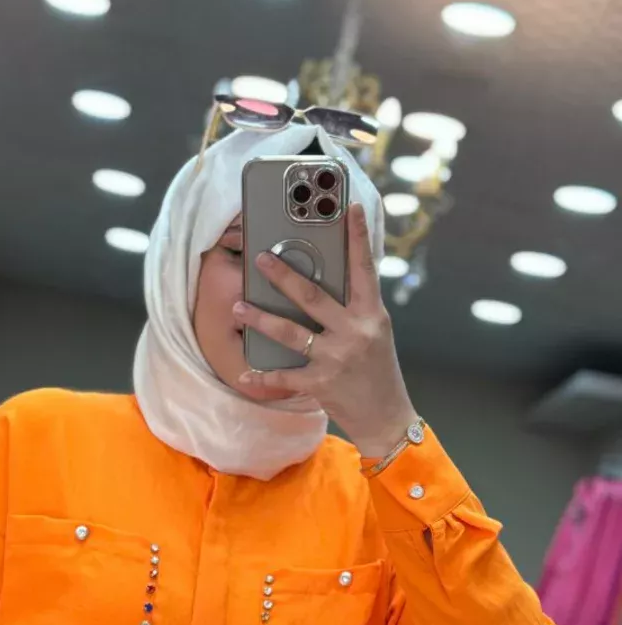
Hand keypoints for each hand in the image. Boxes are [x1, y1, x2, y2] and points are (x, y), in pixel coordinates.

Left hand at [233, 204, 416, 459]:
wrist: (387, 416)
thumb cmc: (378, 370)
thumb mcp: (375, 332)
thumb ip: (353, 309)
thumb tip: (321, 282)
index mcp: (371, 314)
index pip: (364, 268)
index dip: (357, 237)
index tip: (350, 208)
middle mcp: (354, 332)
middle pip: (312, 296)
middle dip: (283, 275)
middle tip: (260, 258)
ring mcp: (336, 358)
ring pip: (291, 332)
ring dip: (260, 318)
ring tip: (238, 306)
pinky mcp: (321, 384)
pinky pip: (284, 377)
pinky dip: (263, 376)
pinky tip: (245, 372)